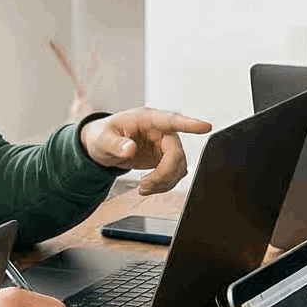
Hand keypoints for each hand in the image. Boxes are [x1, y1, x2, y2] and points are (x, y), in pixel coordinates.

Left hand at [81, 107, 213, 193]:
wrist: (102, 146)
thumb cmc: (102, 136)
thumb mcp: (102, 139)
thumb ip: (115, 144)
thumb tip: (129, 149)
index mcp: (147, 119)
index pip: (171, 120)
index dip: (189, 124)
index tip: (205, 127)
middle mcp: (160, 130)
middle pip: (176, 152)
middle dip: (164, 173)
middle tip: (144, 185)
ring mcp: (164, 145)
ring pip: (179, 166)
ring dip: (164, 181)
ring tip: (143, 188)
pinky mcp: (165, 158)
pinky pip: (174, 174)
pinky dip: (163, 184)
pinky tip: (148, 187)